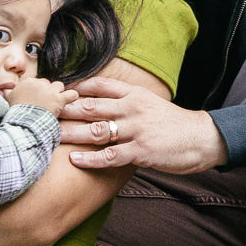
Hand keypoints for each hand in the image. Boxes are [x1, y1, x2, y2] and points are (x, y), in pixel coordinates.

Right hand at [6, 74, 67, 111]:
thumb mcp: (8, 99)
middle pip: (48, 83)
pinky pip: (72, 94)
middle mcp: (39, 83)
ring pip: (59, 86)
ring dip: (58, 93)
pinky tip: (70, 100)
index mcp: (28, 82)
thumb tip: (2, 89)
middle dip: (47, 92)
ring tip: (55, 102)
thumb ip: (7, 92)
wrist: (23, 122)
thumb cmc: (15, 112)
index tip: (36, 99)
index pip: (37, 82)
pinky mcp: (59, 99)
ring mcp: (50, 91)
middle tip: (45, 103)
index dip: (38, 91)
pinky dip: (72, 97)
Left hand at [59, 69, 226, 174]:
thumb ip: (128, 102)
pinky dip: (91, 158)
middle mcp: (133, 108)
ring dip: (71, 133)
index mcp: (135, 94)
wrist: (202, 138)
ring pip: (96, 131)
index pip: (101, 85)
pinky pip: (110, 155)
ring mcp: (136, 130)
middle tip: (42, 112)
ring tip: (50, 135)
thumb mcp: (152, 103)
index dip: (77, 87)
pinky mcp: (141, 151)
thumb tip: (103, 103)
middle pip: (91, 107)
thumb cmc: (174, 124)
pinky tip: (74, 160)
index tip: (57, 90)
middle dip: (65, 109)